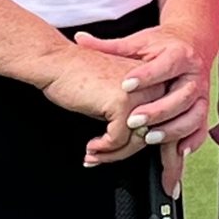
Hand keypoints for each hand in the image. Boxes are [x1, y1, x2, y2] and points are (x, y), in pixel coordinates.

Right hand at [35, 41, 169, 168]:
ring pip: (135, 141)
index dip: (142, 145)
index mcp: (155, 81)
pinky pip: (117, 139)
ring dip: (111, 154)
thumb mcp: (116, 95)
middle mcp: (153, 85)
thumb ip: (134, 114)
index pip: (161, 123)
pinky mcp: (122, 102)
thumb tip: (142, 142)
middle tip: (102, 157)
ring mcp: (139, 93)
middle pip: (150, 134)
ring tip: (94, 153)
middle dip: (123, 152)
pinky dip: (103, 148)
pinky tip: (91, 146)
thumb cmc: (80, 76)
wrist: (57, 61)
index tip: (127, 157)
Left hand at [75, 26, 211, 196]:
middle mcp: (193, 74)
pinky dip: (191, 140)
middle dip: (158, 110)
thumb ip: (109, 46)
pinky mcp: (202, 108)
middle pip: (181, 95)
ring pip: (192, 114)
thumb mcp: (136, 43)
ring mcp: (201, 93)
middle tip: (133, 120)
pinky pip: (199, 128)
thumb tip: (80, 39)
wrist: (189, 44)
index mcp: (179, 54)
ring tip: (150, 138)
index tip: (125, 85)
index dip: (145, 76)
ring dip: (172, 129)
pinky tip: (178, 151)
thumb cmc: (160, 46)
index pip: (164, 65)